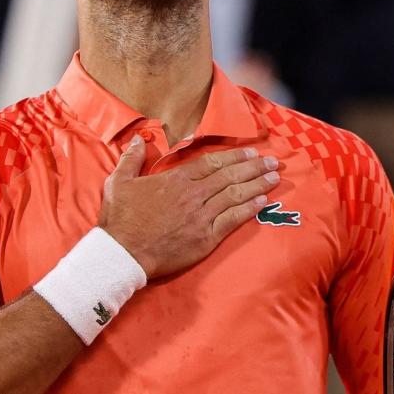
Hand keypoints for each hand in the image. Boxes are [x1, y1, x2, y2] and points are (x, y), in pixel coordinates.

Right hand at [99, 136, 279, 277]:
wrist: (123, 253)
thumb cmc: (120, 219)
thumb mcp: (118, 182)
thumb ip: (130, 159)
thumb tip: (138, 140)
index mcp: (175, 179)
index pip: (212, 163)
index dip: (234, 157)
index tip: (250, 152)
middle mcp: (193, 194)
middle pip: (229, 176)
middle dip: (254, 167)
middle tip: (272, 161)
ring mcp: (201, 216)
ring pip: (235, 195)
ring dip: (258, 185)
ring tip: (274, 177)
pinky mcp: (205, 237)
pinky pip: (232, 220)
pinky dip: (249, 209)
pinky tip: (262, 202)